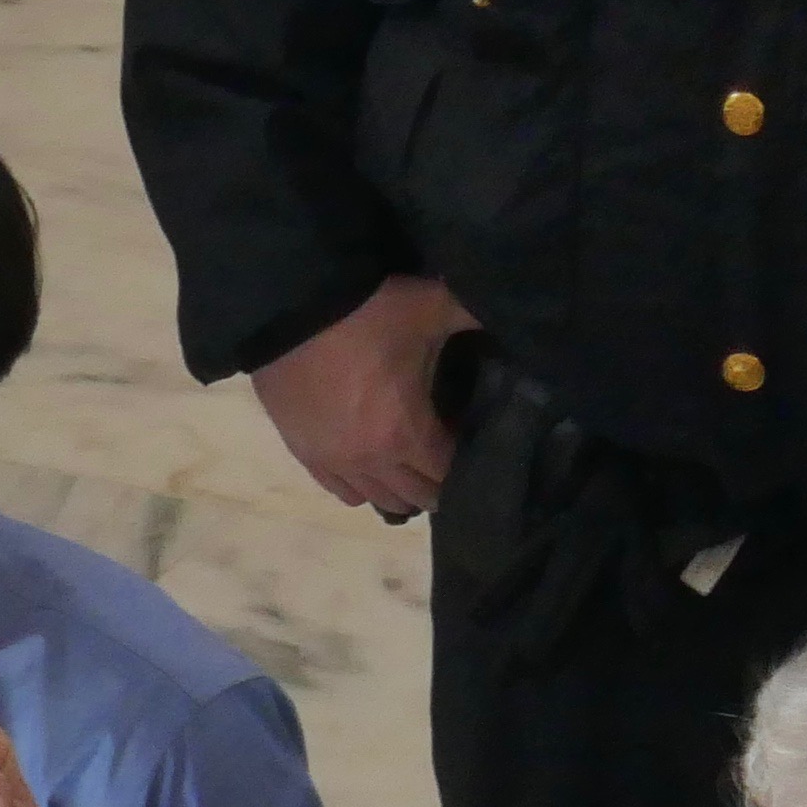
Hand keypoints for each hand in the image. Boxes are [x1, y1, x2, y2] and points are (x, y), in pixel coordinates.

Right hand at [243, 276, 471, 515]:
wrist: (286, 309)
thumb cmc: (365, 313)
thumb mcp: (434, 306)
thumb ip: (480, 316)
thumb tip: (521, 320)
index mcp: (407, 433)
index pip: (449, 475)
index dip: (470, 462)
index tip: (479, 439)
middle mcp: (371, 461)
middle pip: (417, 497)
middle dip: (439, 481)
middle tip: (453, 453)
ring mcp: (334, 461)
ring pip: (378, 500)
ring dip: (402, 488)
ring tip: (415, 463)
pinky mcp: (304, 453)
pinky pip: (341, 491)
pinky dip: (363, 486)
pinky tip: (374, 465)